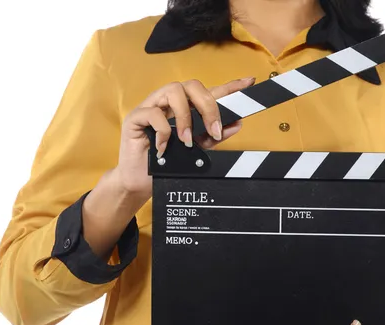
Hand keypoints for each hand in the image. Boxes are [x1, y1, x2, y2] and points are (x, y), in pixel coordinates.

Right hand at [114, 77, 255, 200]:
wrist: (142, 181)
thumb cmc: (168, 163)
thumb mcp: (198, 150)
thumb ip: (214, 137)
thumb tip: (236, 124)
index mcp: (187, 108)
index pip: (210, 92)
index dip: (230, 86)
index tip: (249, 82)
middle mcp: (170, 103)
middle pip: (193, 85)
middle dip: (208, 106)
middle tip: (214, 130)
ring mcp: (152, 106)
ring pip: (174, 90)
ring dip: (185, 117)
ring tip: (187, 141)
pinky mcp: (135, 116)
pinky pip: (153, 113)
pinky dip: (163, 131)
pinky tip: (164, 147)